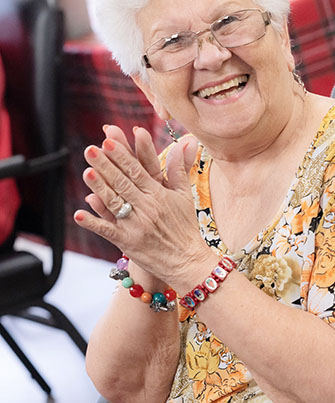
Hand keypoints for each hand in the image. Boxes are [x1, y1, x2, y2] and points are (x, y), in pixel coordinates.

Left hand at [74, 126, 207, 285]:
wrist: (186, 262)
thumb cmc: (185, 227)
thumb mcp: (185, 196)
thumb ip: (179, 169)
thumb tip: (184, 142)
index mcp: (159, 194)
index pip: (138, 170)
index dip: (122, 155)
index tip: (109, 141)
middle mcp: (147, 207)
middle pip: (122, 182)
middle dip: (106, 165)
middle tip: (91, 149)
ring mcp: (136, 225)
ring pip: (114, 202)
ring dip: (99, 187)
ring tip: (86, 171)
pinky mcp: (127, 242)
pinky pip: (107, 230)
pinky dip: (93, 222)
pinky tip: (79, 214)